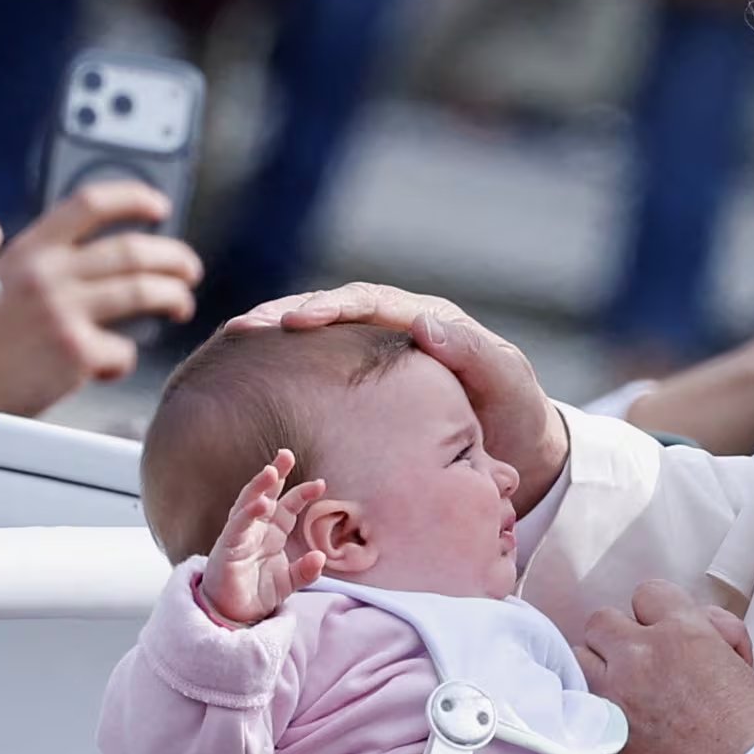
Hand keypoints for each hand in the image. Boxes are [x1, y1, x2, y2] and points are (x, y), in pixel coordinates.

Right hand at [0, 181, 200, 414]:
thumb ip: (18, 246)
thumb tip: (4, 182)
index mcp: (28, 250)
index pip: (89, 205)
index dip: (132, 199)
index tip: (160, 206)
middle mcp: (47, 273)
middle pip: (132, 251)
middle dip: (174, 258)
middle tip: (189, 270)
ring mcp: (62, 312)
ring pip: (143, 292)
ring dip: (173, 297)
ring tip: (180, 306)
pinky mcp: (74, 353)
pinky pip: (123, 352)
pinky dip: (122, 361)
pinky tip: (107, 367)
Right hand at [201, 450, 325, 624]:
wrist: (234, 617)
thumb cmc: (257, 593)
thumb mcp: (290, 582)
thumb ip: (306, 571)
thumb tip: (321, 557)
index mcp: (271, 532)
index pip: (287, 505)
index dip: (302, 493)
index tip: (320, 484)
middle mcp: (254, 530)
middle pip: (264, 495)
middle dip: (275, 474)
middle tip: (286, 455)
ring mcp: (239, 537)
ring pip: (247, 505)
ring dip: (258, 487)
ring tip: (272, 472)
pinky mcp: (226, 549)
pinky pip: (236, 528)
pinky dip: (247, 515)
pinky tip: (260, 504)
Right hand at [228, 283, 566, 513]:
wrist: (520, 450)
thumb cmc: (515, 414)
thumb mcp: (507, 383)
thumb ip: (474, 354)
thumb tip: (423, 324)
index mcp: (426, 322)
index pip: (369, 303)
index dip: (330, 308)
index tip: (296, 323)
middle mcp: (396, 331)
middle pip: (331, 313)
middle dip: (286, 316)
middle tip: (243, 331)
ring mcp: (376, 360)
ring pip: (319, 343)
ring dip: (277, 342)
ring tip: (232, 349)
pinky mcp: (363, 390)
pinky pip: (319, 372)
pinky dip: (286, 372)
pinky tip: (251, 383)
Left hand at [576, 580, 753, 753]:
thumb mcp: (741, 667)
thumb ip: (712, 636)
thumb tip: (696, 627)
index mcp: (681, 633)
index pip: (648, 594)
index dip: (656, 617)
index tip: (663, 637)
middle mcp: (639, 658)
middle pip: (601, 623)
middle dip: (618, 642)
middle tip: (638, 668)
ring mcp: (612, 700)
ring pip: (578, 662)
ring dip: (598, 675)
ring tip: (622, 700)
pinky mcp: (599, 742)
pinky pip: (578, 715)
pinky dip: (594, 720)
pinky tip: (618, 734)